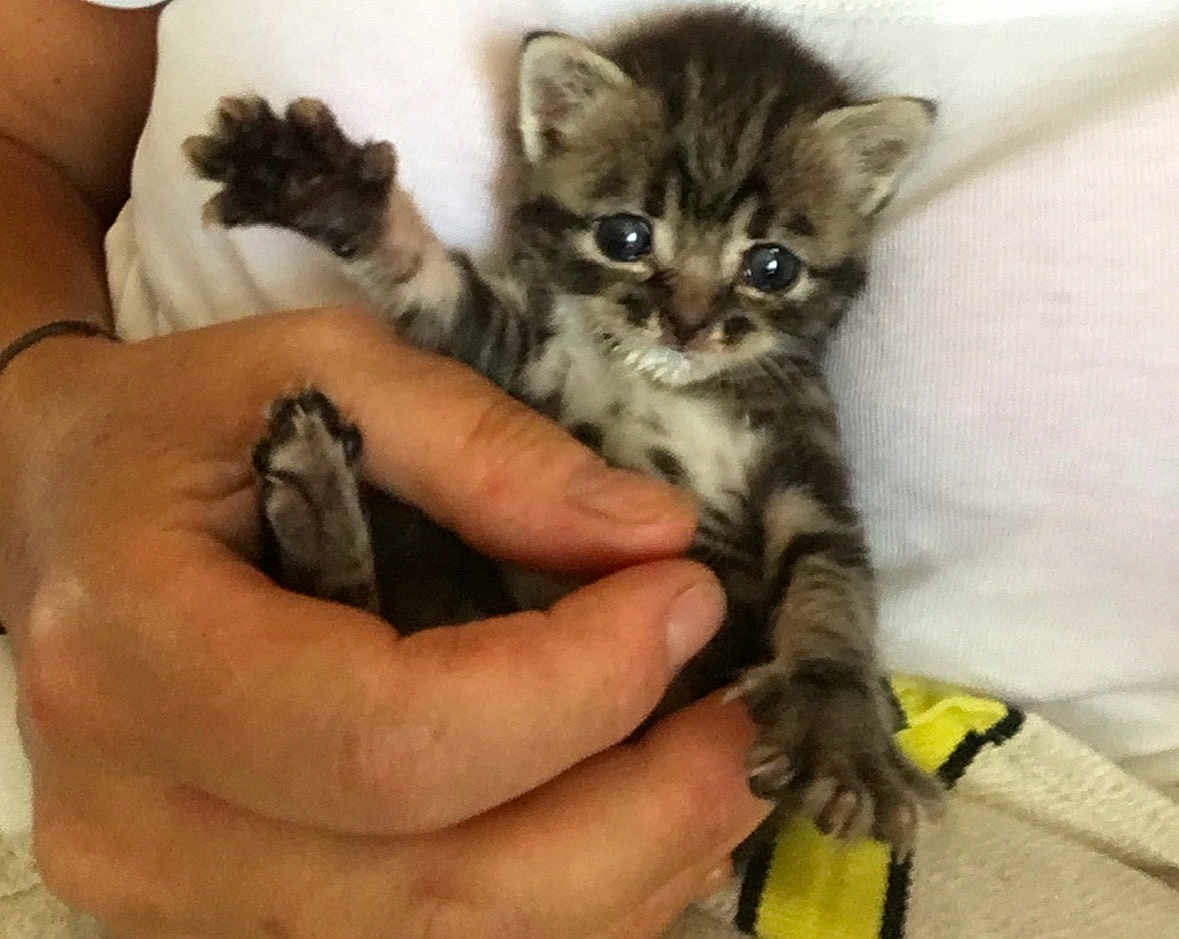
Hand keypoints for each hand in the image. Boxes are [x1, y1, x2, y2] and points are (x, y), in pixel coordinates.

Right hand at [0, 308, 769, 936]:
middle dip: (640, 814)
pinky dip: (565, 908)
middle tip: (752, 722)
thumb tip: (654, 537)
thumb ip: (486, 449)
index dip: (574, 687)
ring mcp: (172, 903)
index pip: (388, 736)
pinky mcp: (227, 926)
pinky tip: (634, 829)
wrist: (63, 516)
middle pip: (434, 893)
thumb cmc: (187, 426)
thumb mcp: (324, 371)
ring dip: (624, 878)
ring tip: (718, 772)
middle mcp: (137, 813)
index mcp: (134, 645)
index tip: (686, 598)